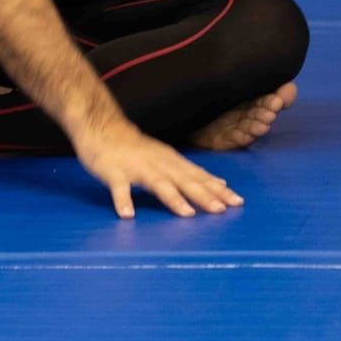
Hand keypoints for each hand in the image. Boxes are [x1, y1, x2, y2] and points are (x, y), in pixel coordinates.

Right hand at [72, 121, 243, 218]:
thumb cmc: (135, 147)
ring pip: (157, 183)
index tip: (238, 202)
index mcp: (171, 161)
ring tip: (187, 214)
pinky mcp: (114, 172)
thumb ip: (190, 171)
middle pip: (184, 180)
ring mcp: (136, 168)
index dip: (218, 189)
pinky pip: (119, 188)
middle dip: (203, 194)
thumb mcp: (167, 156)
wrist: (101, 126)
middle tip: (221, 210)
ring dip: (173, 198)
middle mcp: (158, 164)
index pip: (199, 176)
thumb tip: (219, 182)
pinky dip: (123, 200)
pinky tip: (127, 214)